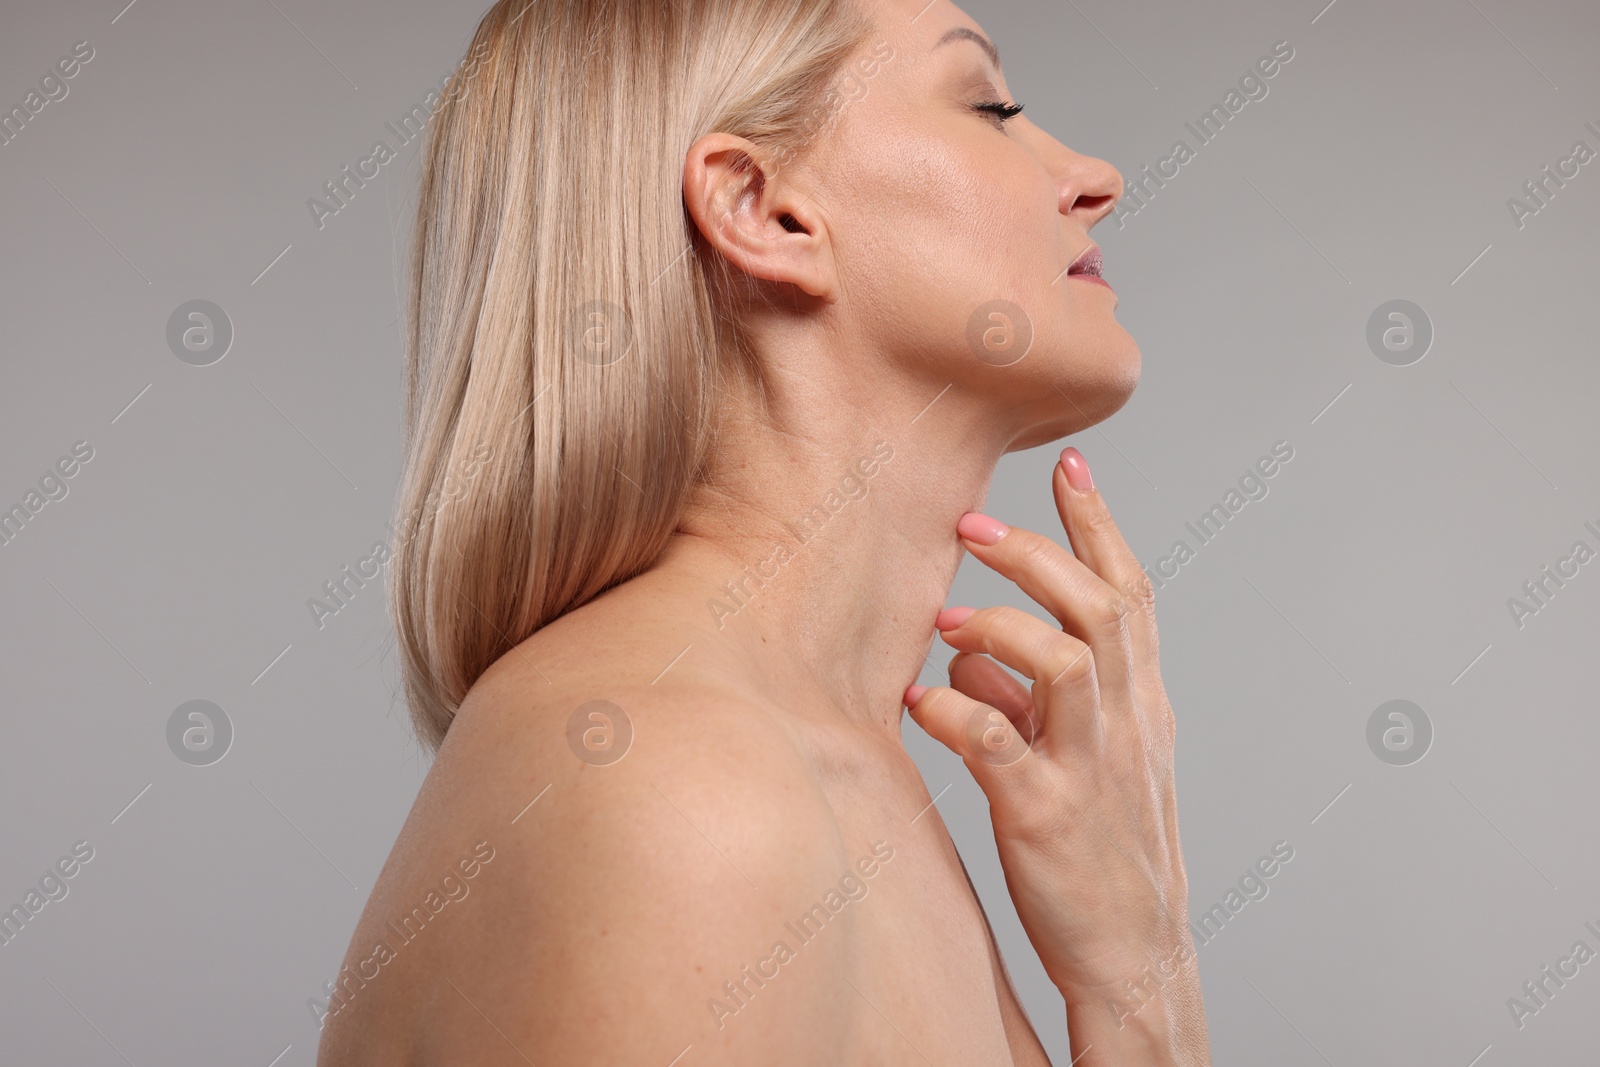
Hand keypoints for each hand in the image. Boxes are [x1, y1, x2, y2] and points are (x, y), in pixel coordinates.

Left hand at [905, 447, 1207, 1060]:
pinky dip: (954, 713)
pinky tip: (917, 704)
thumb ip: (1030, 697)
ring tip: (946, 624)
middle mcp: (1125, 724)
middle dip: (1035, 554)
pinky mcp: (1044, 816)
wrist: (1134, 952)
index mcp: (1141, 703)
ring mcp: (1088, 769)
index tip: (1069, 465)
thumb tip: (964, 653)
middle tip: (970, 526)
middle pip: (1098, 607)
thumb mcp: (1086, 759)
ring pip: (1065, 663)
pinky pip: (998, 745)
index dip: (1100, 524)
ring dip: (998, 627)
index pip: (1132, 591)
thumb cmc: (1103, 846)